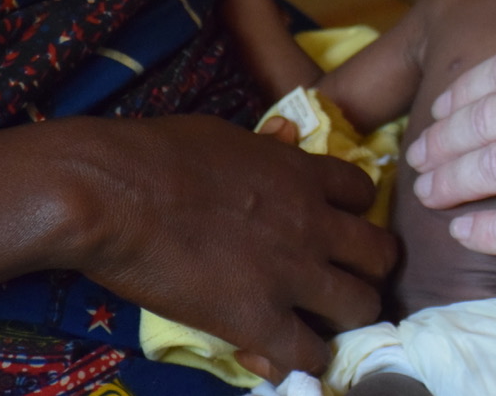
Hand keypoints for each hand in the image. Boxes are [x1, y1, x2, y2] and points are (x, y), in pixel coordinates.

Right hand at [67, 115, 394, 378]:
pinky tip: (283, 356)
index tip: (336, 225)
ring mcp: (292, 273)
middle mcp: (314, 224)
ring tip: (323, 322)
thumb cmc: (155, 153)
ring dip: (347, 316)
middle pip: (381, 254)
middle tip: (343, 278)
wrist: (113, 192)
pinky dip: (303, 359)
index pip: (364, 194)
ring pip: (362, 305)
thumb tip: (282, 137)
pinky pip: (309, 353)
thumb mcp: (230, 136)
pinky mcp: (258, 318)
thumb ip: (267, 147)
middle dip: (369, 269)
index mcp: (304, 175)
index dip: (354, 213)